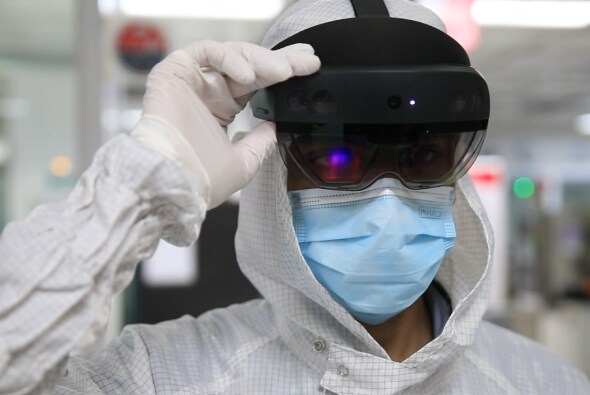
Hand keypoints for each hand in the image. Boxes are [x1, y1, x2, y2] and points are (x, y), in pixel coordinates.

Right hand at [131, 40, 320, 207]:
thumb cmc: (200, 180)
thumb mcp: (243, 163)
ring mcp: (193, 81)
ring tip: (284, 72)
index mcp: (222, 112)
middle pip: (250, 68)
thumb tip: (275, 128)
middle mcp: (209, 94)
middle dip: (281, 62)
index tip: (308, 72)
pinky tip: (249, 75)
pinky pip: (207, 52)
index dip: (281, 76)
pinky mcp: (176, 71)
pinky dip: (231, 58)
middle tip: (307, 61)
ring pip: (232, 56)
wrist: (172, 182)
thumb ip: (260, 144)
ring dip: (262, 61)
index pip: (256, 86)